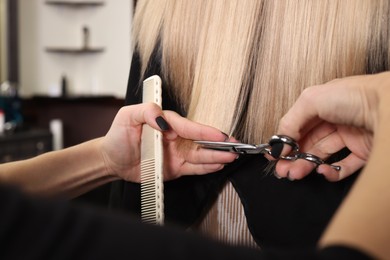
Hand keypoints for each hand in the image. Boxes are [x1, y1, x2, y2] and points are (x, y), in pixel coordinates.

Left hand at [100, 103, 235, 181]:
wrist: (112, 160)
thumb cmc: (118, 136)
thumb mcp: (127, 117)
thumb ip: (146, 112)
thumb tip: (165, 121)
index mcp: (166, 123)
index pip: (189, 127)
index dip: (205, 132)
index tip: (219, 135)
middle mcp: (175, 138)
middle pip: (201, 141)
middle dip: (219, 143)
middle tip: (236, 146)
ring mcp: (177, 154)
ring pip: (201, 155)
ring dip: (217, 156)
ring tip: (231, 157)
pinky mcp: (176, 168)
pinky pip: (194, 168)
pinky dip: (207, 167)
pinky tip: (219, 165)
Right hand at [271, 72, 389, 180]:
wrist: (389, 105)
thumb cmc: (354, 95)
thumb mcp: (311, 100)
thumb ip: (290, 121)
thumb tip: (279, 144)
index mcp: (321, 105)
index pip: (298, 126)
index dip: (284, 140)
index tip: (273, 155)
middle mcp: (334, 120)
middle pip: (308, 143)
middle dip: (292, 157)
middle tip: (282, 170)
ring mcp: (349, 136)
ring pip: (322, 155)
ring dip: (306, 165)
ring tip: (295, 173)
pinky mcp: (364, 152)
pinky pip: (344, 167)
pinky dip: (332, 172)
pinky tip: (322, 171)